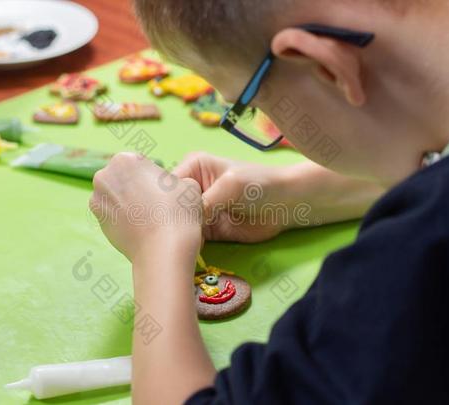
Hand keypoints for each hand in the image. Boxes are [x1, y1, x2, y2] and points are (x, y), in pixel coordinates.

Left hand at [90, 153, 202, 262]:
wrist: (164, 248)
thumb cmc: (178, 210)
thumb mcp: (188, 184)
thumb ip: (175, 180)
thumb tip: (169, 188)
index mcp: (125, 159)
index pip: (139, 164)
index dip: (152, 177)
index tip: (161, 191)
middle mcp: (105, 176)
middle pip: (122, 179)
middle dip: (135, 188)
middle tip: (154, 205)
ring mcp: (97, 201)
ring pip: (115, 197)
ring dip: (127, 204)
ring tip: (147, 219)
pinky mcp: (98, 222)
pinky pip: (113, 216)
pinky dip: (123, 220)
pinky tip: (139, 229)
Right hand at [173, 152, 297, 242]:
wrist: (287, 205)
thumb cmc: (260, 184)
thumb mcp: (230, 187)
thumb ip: (205, 203)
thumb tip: (183, 222)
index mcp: (192, 167)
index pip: (167, 186)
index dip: (163, 203)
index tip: (161, 218)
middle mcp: (191, 189)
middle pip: (169, 207)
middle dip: (168, 221)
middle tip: (168, 235)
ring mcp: (199, 211)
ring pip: (178, 225)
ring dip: (177, 235)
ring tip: (174, 244)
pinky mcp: (207, 231)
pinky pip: (191, 239)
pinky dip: (188, 245)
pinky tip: (185, 250)